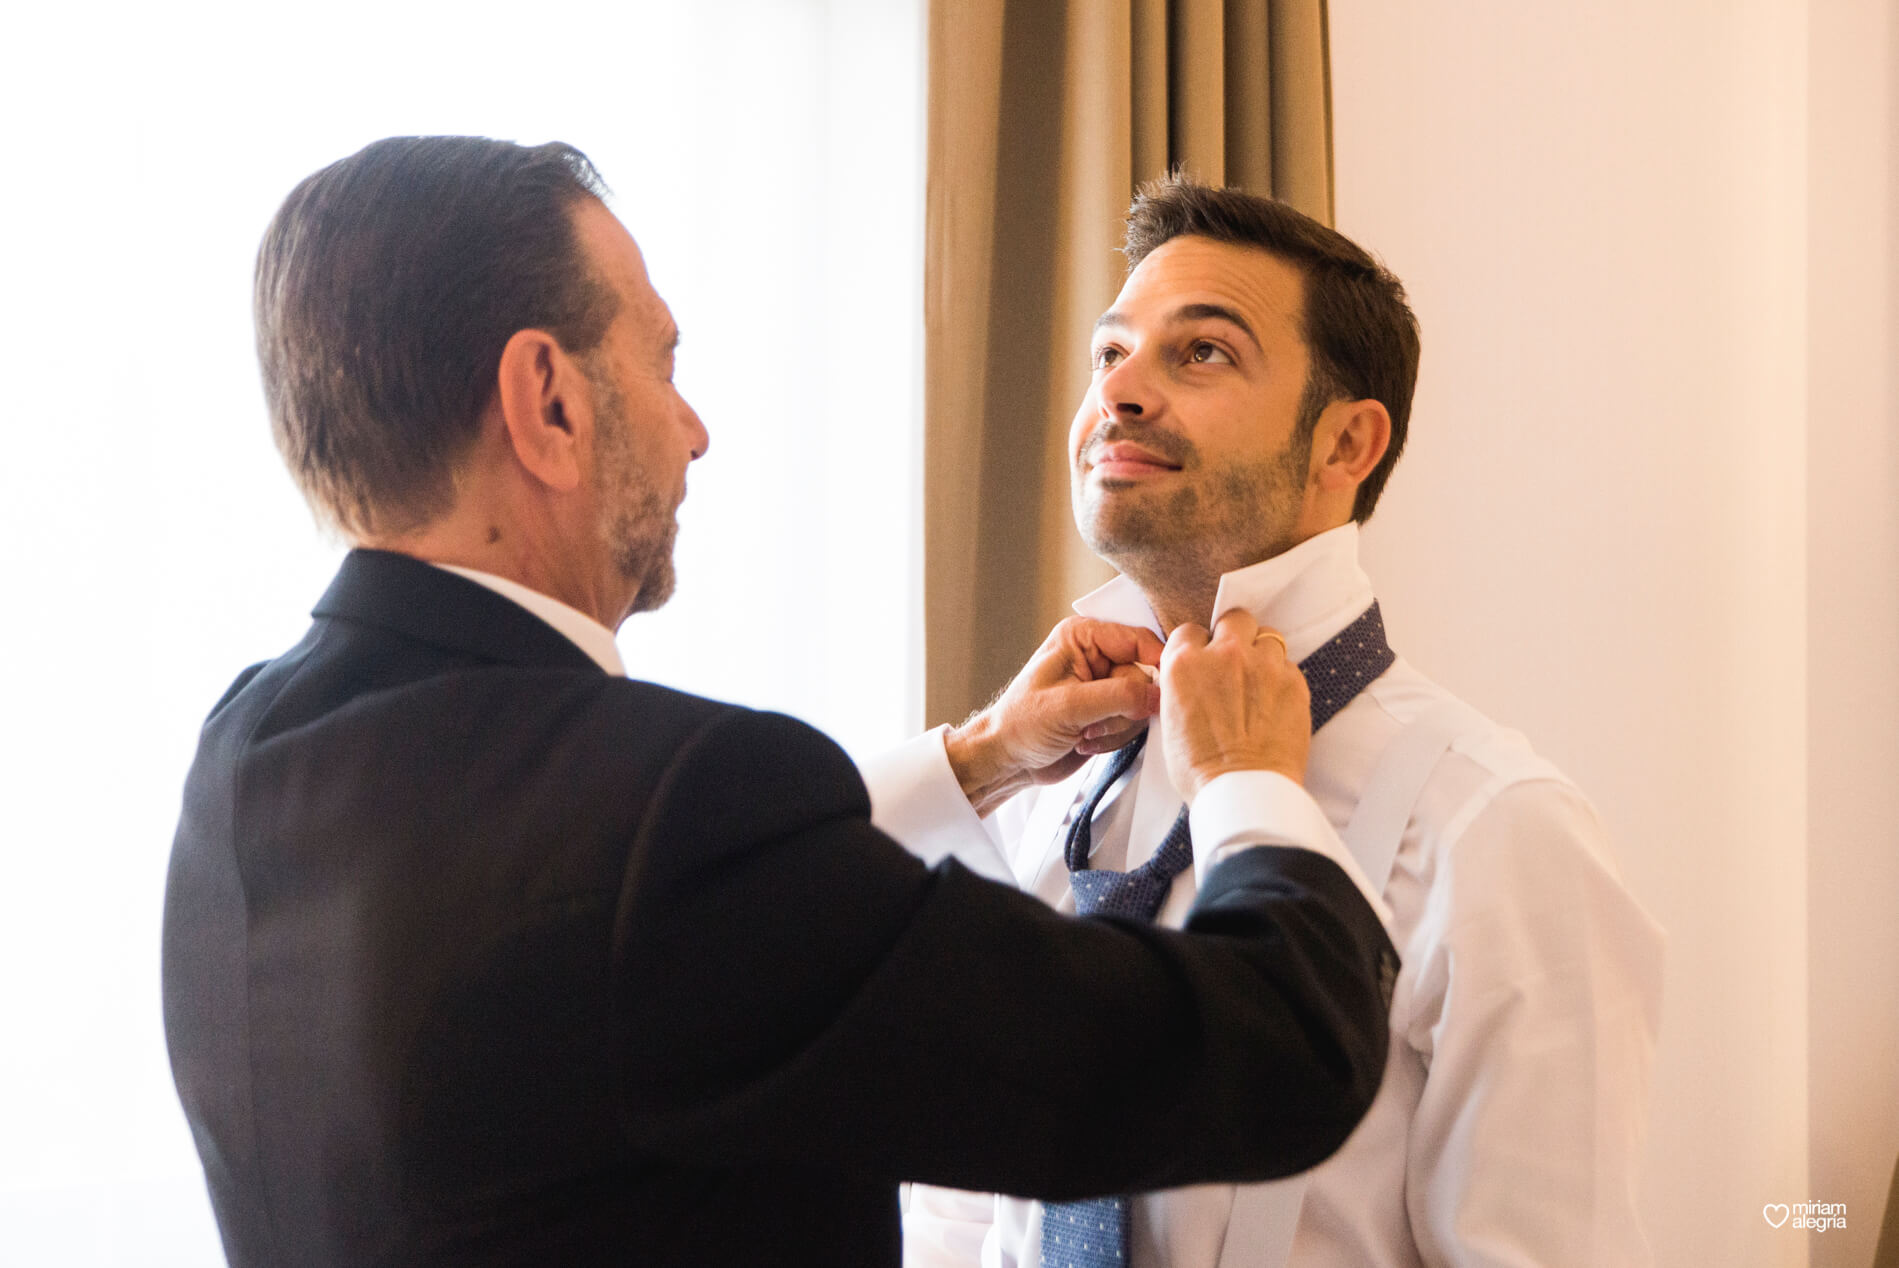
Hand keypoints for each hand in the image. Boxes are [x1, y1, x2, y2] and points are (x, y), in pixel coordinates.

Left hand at [945, 618, 1163, 815]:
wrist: (1008, 759)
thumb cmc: (1021, 724)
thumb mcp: (1069, 706)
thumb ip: (1118, 697)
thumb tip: (1158, 695)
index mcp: (1083, 637)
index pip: (1139, 641)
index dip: (1155, 666)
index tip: (1160, 694)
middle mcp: (1097, 656)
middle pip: (1145, 676)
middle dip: (1123, 708)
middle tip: (1092, 723)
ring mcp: (1105, 685)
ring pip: (1143, 703)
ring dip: (1117, 726)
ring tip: (1083, 733)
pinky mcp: (1110, 711)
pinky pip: (1134, 723)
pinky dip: (1114, 738)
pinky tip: (1085, 741)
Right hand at [1158, 609, 1309, 804]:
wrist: (1244, 792)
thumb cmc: (1201, 770)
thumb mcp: (1169, 722)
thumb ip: (1181, 687)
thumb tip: (1191, 679)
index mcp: (1184, 664)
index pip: (1189, 631)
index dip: (1197, 647)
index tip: (1203, 661)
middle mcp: (1224, 655)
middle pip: (1235, 619)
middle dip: (1234, 636)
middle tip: (1234, 662)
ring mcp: (1263, 665)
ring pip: (1267, 638)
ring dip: (1261, 655)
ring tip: (1259, 682)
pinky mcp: (1294, 681)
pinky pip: (1288, 665)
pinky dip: (1281, 679)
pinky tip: (1274, 703)